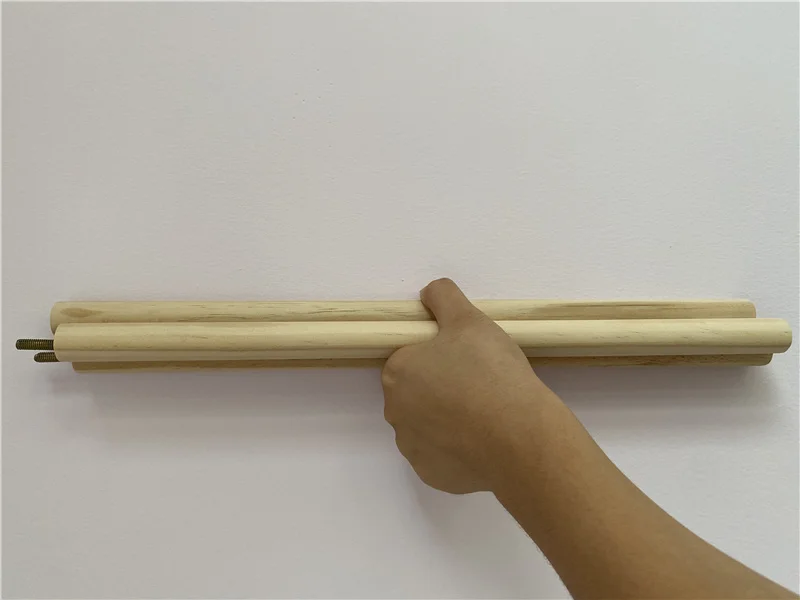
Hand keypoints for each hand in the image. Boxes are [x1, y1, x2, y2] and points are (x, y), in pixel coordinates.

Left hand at [381, 278, 557, 493]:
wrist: (520, 437)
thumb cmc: (491, 372)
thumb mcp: (470, 320)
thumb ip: (444, 298)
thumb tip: (429, 291)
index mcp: (397, 372)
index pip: (410, 358)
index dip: (438, 356)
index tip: (466, 360)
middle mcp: (394, 412)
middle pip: (415, 392)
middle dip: (440, 388)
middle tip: (479, 384)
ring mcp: (411, 448)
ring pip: (427, 425)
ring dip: (447, 420)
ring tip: (485, 414)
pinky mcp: (431, 475)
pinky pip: (441, 455)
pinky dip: (457, 449)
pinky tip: (483, 441)